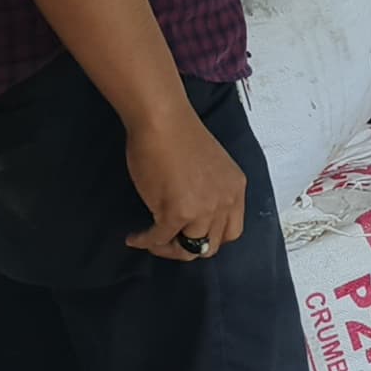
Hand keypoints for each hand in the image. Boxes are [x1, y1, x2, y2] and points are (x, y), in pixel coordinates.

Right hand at [121, 112, 247, 262]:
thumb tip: (191, 216)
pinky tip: (134, 238)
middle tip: (167, 241)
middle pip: (211, 245)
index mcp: (235, 189)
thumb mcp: (211, 168)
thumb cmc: (179, 135)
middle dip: (187, 247)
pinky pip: (160, 239)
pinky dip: (145, 242)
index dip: (210, 238)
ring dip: (166, 248)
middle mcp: (224, 202)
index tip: (190, 234)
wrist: (163, 120)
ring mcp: (203, 209)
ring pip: (188, 249)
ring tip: (150, 240)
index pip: (232, 231)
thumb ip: (209, 192)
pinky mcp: (177, 213)